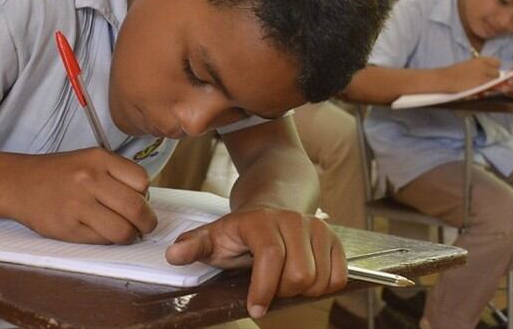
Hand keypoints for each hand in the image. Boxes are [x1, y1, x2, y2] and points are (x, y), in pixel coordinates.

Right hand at [7, 148, 154, 244]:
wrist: (18, 183)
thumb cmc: (60, 173)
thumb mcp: (89, 160)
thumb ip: (117, 175)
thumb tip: (146, 201)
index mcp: (99, 158)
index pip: (142, 181)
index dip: (146, 195)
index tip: (141, 201)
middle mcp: (89, 179)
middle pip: (137, 208)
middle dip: (147, 222)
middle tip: (144, 226)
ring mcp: (77, 204)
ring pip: (123, 230)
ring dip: (130, 235)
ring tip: (125, 232)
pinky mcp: (68, 228)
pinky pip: (102, 240)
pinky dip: (108, 240)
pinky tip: (102, 232)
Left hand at [165, 207, 346, 318]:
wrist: (273, 203)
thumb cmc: (241, 229)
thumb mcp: (214, 235)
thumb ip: (194, 246)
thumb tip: (174, 254)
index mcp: (261, 222)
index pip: (271, 258)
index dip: (264, 288)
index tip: (255, 308)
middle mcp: (293, 220)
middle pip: (299, 274)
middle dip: (283, 291)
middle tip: (270, 287)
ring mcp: (317, 228)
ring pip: (319, 278)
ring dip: (303, 291)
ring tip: (284, 280)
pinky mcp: (334, 239)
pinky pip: (338, 276)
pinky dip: (323, 286)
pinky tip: (306, 278)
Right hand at [443, 56, 500, 92]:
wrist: (445, 79)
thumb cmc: (454, 73)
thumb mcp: (469, 65)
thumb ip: (481, 68)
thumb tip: (494, 74)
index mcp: (480, 59)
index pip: (497, 62)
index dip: (494, 69)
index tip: (489, 73)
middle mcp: (484, 65)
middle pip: (497, 73)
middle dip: (493, 78)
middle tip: (483, 82)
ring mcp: (483, 75)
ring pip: (495, 82)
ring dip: (490, 85)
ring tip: (479, 87)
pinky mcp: (481, 84)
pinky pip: (490, 88)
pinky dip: (486, 90)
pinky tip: (478, 91)